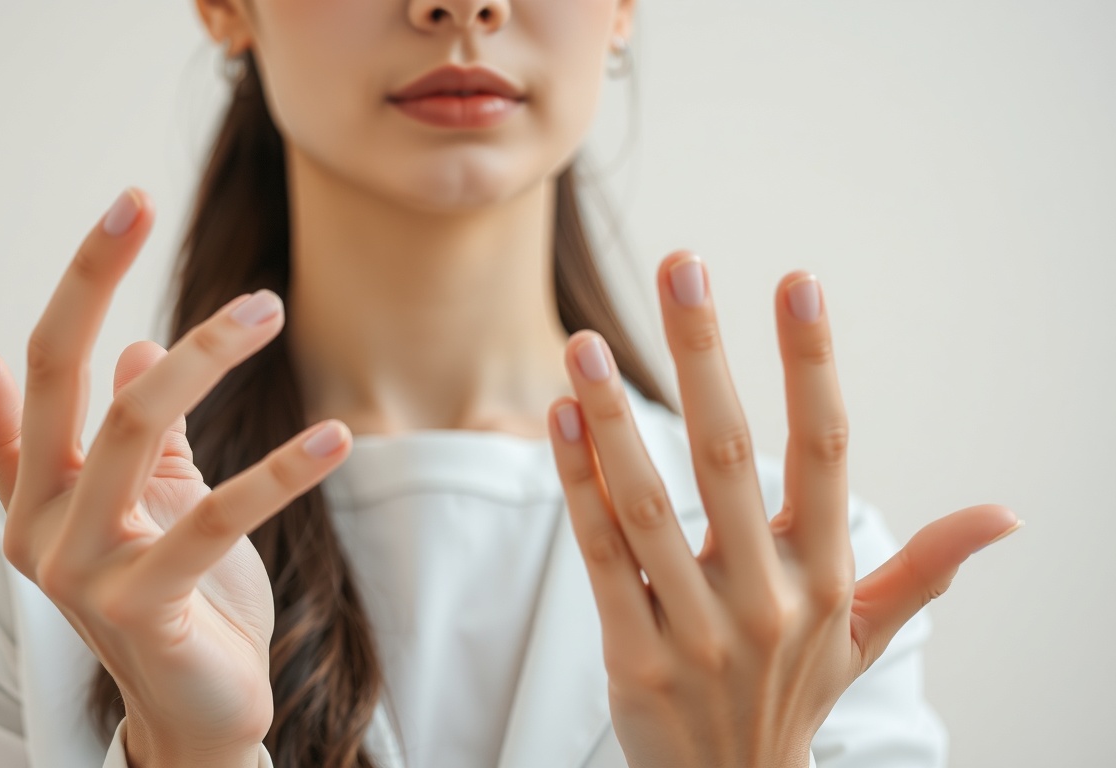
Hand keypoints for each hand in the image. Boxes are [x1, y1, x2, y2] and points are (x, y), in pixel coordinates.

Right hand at [0, 188, 351, 765]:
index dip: (76, 284)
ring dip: (203, 356)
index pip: (42, 366)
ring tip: (268, 306)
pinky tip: (336, 434)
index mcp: (36, 490)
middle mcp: (39, 523)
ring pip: (134, 429)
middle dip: (91, 279)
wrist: (197, 708)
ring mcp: (83, 568)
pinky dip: (282, 469)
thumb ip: (120, 431)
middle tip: (138, 200)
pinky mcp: (146, 604)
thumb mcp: (145, 503)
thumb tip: (121, 341)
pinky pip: (217, 514)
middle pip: (62, 378)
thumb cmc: (176, 598)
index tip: (122, 207)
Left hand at [546, 251, 1019, 767]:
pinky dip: (580, 487)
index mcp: (827, 577)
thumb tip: (1006, 516)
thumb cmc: (795, 692)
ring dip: (616, 417)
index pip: (825, 452)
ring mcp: (698, 631)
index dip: (812, 364)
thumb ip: (925, 569)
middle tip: (681, 265)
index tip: (798, 281)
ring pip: (649, 504)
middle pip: (731, 457)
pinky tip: (560, 417)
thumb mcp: (868, 637)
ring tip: (586, 339)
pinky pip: (602, 557)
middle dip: (703, 356)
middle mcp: (768, 598)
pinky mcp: (634, 658)